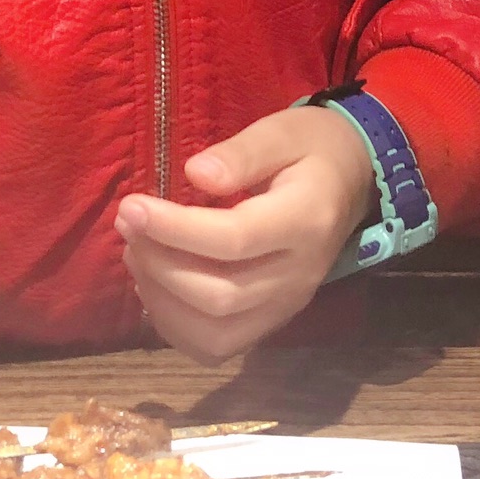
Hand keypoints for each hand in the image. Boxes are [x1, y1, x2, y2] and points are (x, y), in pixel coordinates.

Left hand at [115, 105, 376, 365]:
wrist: (352, 183)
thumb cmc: (312, 150)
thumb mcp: (281, 132)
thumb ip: (241, 154)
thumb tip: (193, 174)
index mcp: (306, 221)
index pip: (235, 239)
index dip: (175, 229)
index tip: (132, 207)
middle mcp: (299, 275)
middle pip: (221, 296)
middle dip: (160, 265)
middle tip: (127, 225)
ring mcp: (287, 305)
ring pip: (216, 334)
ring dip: (163, 300)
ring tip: (137, 253)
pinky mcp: (272, 321)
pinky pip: (218, 346)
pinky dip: (175, 326)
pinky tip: (155, 285)